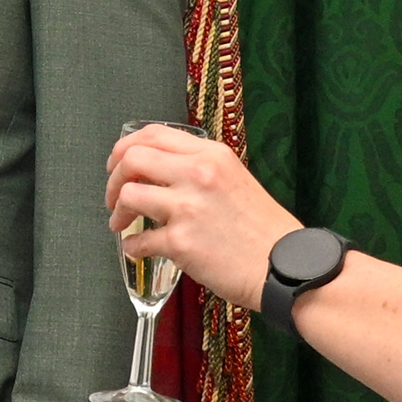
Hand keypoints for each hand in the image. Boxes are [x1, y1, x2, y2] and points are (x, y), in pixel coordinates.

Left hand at [107, 123, 297, 312]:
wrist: (287, 267)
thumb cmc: (265, 230)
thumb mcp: (236, 180)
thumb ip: (200, 170)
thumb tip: (161, 171)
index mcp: (212, 155)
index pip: (154, 134)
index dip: (126, 147)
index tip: (119, 163)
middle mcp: (198, 174)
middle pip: (132, 158)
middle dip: (113, 177)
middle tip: (114, 196)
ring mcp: (187, 207)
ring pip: (128, 194)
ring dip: (118, 212)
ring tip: (122, 224)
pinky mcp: (181, 241)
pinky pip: (138, 240)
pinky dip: (133, 247)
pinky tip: (139, 250)